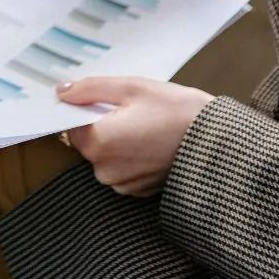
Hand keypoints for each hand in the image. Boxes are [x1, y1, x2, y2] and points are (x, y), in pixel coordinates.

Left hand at [60, 76, 212, 196]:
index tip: (103, 100)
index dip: (83, 110)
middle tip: (131, 110)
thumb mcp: (131, 87)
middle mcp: (105, 170)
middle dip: (101, 125)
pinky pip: (122, 168)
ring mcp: (122, 184)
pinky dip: (130, 155)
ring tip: (145, 125)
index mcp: (98, 143)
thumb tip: (61, 92)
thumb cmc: (175, 110)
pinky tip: (151, 140)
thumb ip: (90, 89)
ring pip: (105, 156)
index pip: (70, 126)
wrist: (217, 142)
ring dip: (117, 141)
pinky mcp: (138, 191)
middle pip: (87, 142)